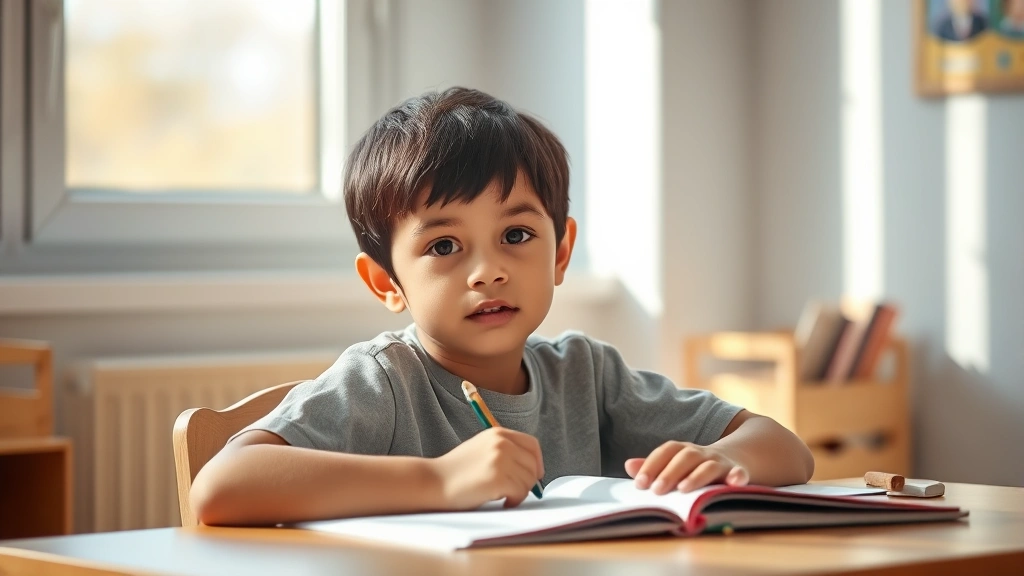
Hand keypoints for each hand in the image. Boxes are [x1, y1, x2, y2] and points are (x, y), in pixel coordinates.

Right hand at [428, 427, 544, 509]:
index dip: (537, 462)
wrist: (434, 481)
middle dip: (528, 482)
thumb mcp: (482, 449)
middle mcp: (502, 443)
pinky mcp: (498, 478)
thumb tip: (533, 468)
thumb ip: (505, 451)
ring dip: (519, 493)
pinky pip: (520, 493)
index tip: (535, 475)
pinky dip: (514, 501)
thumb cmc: (456, 471)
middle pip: (533, 465)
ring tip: (503, 497)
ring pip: (528, 481)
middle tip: (514, 492)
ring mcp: (500, 459)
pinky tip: (501, 502)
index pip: (532, 445)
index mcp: (498, 433)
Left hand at [624, 441, 748, 494]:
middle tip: (656, 490)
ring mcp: (721, 462)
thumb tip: (628, 465)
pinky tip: (734, 483)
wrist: (737, 458)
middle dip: (670, 473)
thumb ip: (654, 467)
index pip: (666, 451)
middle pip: (686, 457)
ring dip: (696, 477)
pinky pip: (739, 473)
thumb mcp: (676, 464)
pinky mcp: (738, 472)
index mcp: (684, 450)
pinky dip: (737, 477)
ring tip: (683, 490)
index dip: (652, 464)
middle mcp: (701, 453)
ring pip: (709, 466)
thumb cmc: (697, 467)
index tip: (639, 482)